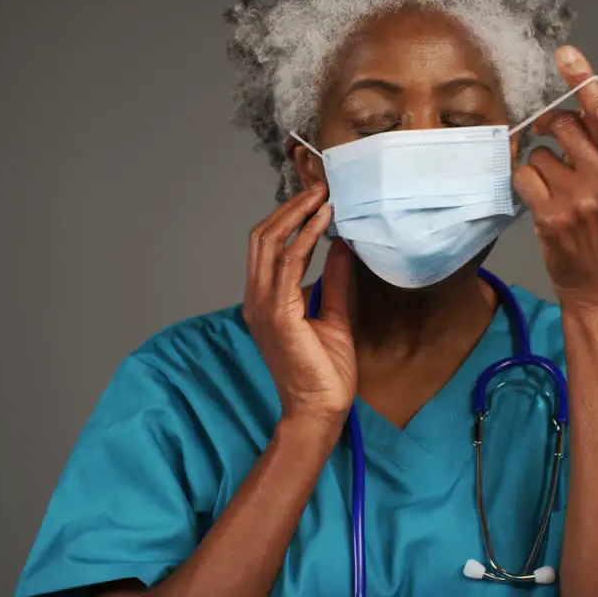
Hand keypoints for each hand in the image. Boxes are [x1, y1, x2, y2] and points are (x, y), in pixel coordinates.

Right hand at [242, 184, 356, 426]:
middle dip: (290, 207)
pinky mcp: (279, 314)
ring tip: (321, 195)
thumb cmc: (324, 372)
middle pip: (261, 237)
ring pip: (269, 243)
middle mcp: (256, 299)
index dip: (288, 217)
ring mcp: (263, 306)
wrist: (320, 411)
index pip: (266, 246)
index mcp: (264, 300)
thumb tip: (341, 247)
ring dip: (297, 214)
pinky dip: (306, 238)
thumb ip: (332, 281)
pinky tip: (324, 222)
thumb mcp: (333, 315)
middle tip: (318, 187)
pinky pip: (289, 264)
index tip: (316, 197)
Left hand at [514, 46, 597, 311]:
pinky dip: (526, 184)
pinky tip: (540, 201)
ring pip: (540, 154)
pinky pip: (524, 178)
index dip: (584, 81)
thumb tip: (579, 113)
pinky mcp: (551, 217)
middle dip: (554, 130)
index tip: (567, 56)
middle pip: (565, 126)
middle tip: (554, 144)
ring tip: (557, 192)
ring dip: (541, 167)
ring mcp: (578, 200)